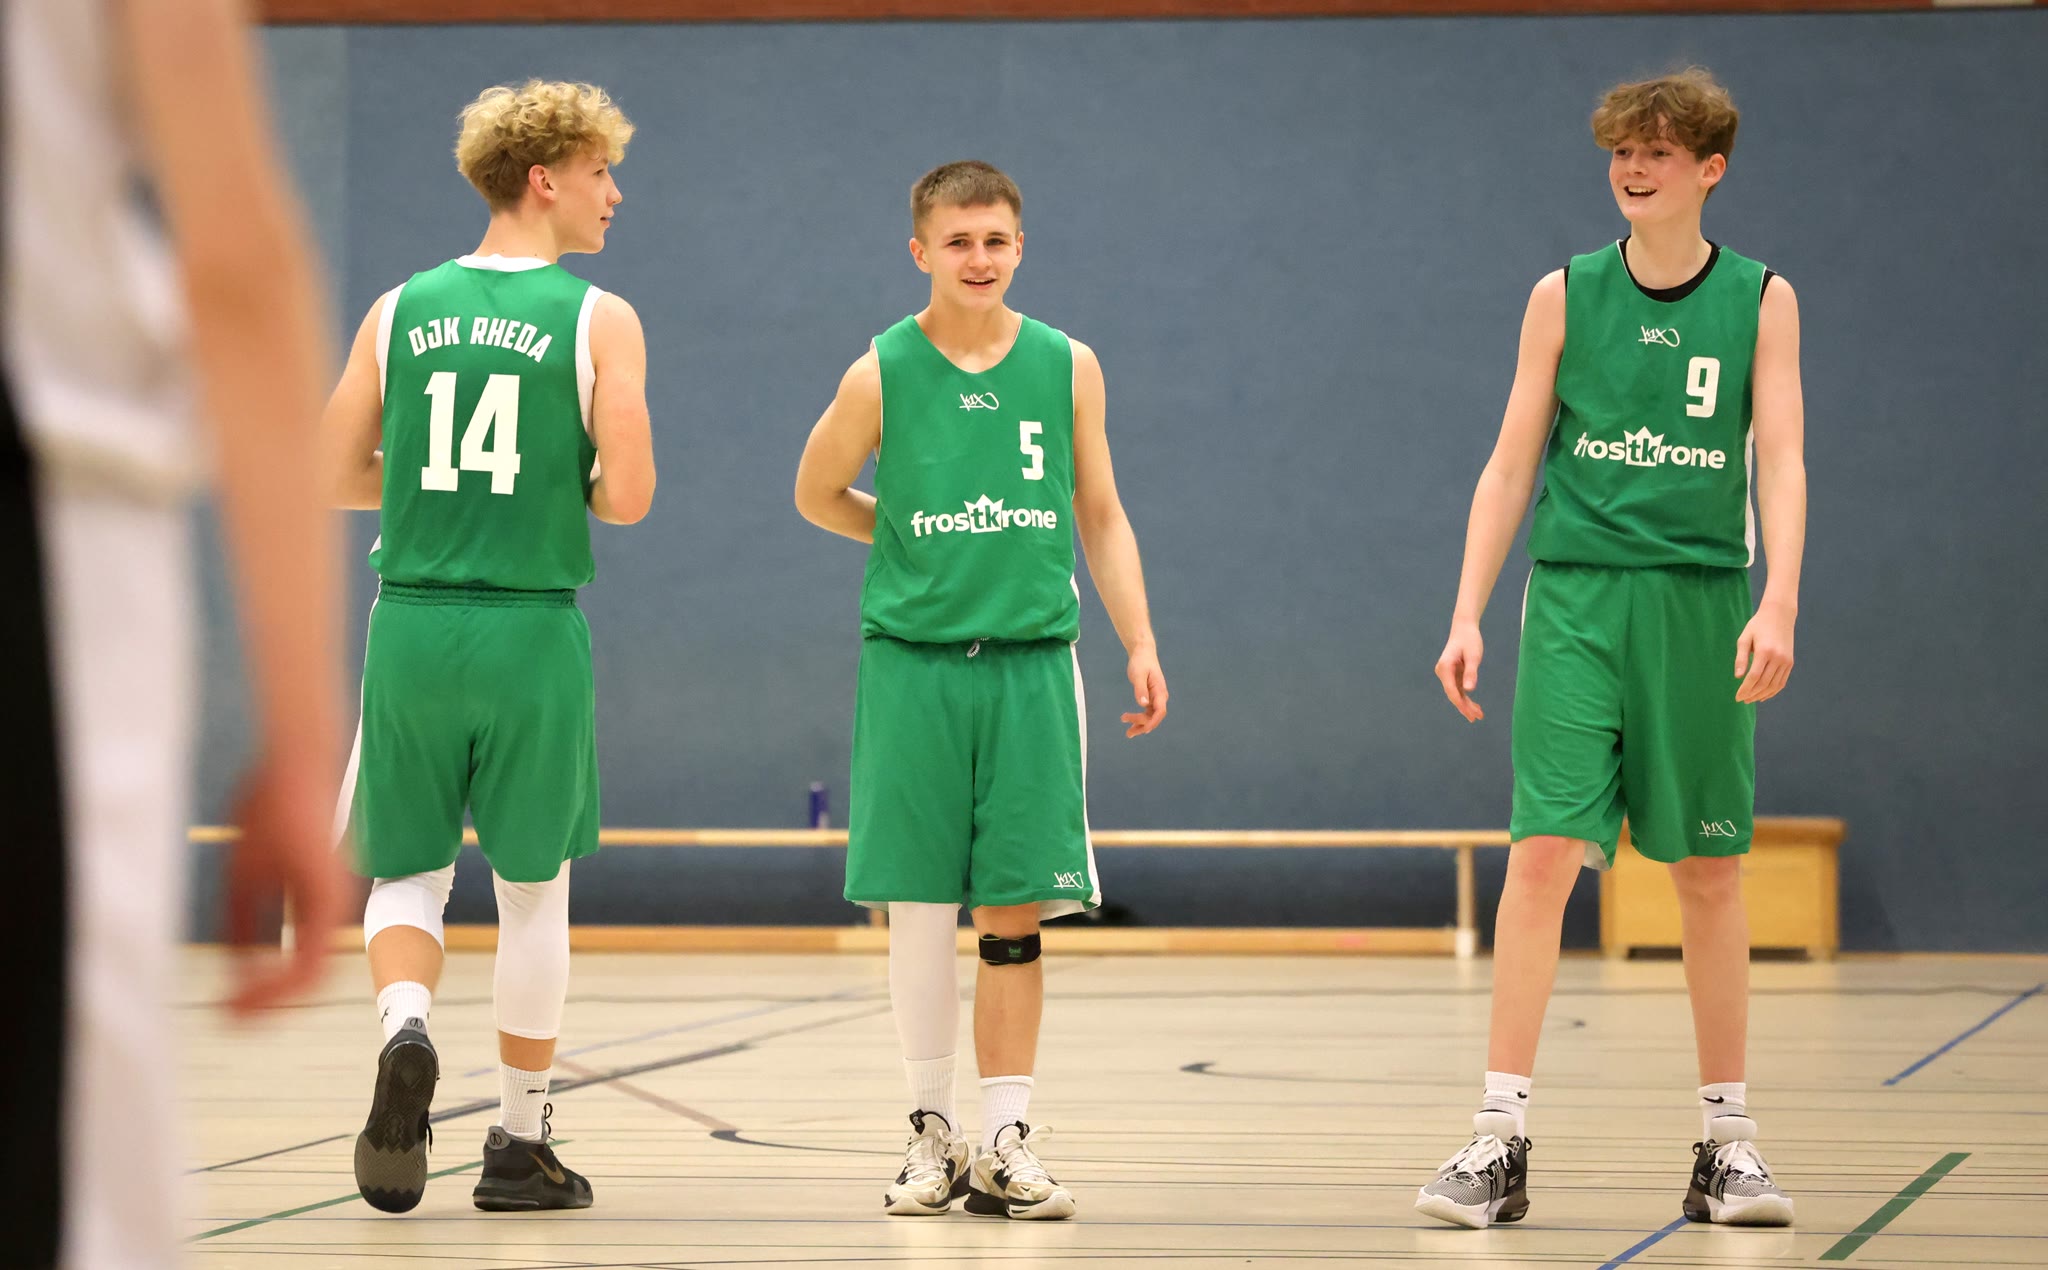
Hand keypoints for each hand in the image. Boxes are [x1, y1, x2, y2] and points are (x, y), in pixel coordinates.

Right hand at [221, 750, 348, 1017]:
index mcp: (316, 901)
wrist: (296, 766)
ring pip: (312, 975)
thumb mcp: (246, 875)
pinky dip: (280, 976)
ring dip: (273, 997)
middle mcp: (330, 906)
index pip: (300, 964)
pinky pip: (311, 954)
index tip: (235, 1006)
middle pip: (308, 978)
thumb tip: (235, 962)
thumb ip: (246, 918)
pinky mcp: (328, 894)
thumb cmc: (272, 808)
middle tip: (234, 1020)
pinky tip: (250, 985)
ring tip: (238, 1013)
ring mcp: (333, 901)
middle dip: (268, 1004)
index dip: (267, 989)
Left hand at [1120, 644, 1168, 737]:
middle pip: (1155, 717)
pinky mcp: (1150, 697)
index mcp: (1160, 692)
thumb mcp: (1138, 675)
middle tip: (1128, 732)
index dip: (1152, 722)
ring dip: (1141, 725)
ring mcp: (1155, 698)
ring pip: (1151, 717)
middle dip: (1143, 726)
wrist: (1142, 653)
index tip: (1143, 729)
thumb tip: (1143, 704)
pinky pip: (1147, 712)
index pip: (1160, 711)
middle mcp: (1160, 697)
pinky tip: (1131, 723)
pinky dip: (1139, 719)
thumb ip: (1140, 689)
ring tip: (1129, 733)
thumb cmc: (1141, 662)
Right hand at [1435, 618, 1484, 721]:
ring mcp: (1446, 674)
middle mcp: (1443, 672)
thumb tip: (1469, 690)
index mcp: (1445, 668)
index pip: (1451, 690)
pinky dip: (1466, 697)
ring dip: (1466, 704)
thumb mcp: (1473, 656)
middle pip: (1453, 694)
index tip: (1470, 713)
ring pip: (1456, 694)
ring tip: (1479, 715)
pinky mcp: (1452, 674)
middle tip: (1477, 717)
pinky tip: (1475, 706)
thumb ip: (1471, 673)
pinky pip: (1458, 689)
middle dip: (1464, 707)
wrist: (1464, 628)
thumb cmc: (1470, 640)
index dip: (1460, 703)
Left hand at [1734, 602, 1795, 703]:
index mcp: (1765, 651)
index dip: (1745, 689)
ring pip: (1774, 685)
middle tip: (1742, 700)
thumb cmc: (1758, 626)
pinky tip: (1764, 695)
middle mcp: (1778, 658)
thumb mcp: (1744, 639)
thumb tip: (1738, 677)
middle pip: (1764, 683)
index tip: (1737, 697)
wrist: (1779, 615)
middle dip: (1752, 694)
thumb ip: (1741, 658)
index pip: (1753, 677)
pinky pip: (1782, 681)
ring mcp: (1786, 661)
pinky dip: (1773, 691)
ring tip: (1751, 699)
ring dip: (1762, 694)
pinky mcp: (1790, 662)